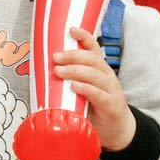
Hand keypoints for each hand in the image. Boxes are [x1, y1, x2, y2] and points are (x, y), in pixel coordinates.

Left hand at [54, 26, 135, 151]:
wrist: (117, 129)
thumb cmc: (95, 107)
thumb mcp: (83, 90)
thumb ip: (70, 81)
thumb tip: (42, 73)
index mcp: (100, 69)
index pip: (94, 49)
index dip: (84, 37)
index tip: (71, 29)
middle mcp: (107, 76)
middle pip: (92, 59)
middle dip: (73, 55)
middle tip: (55, 57)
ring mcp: (111, 90)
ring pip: (95, 75)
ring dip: (75, 71)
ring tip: (59, 72)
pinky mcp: (112, 106)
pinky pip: (99, 95)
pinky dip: (86, 89)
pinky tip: (74, 87)